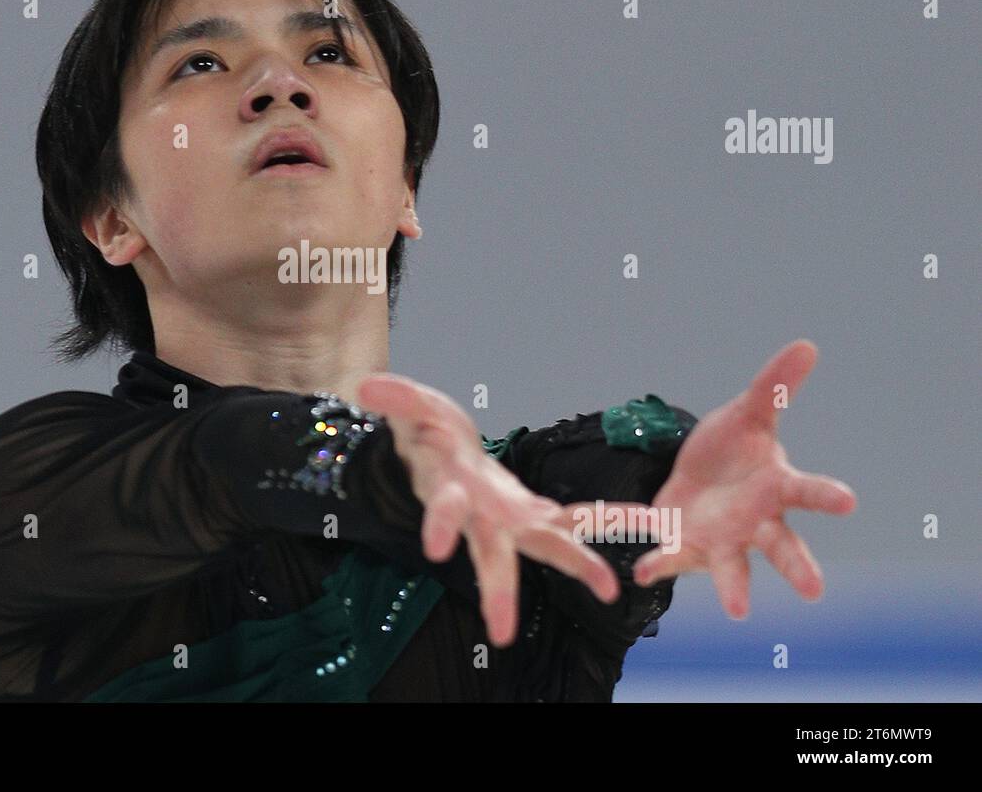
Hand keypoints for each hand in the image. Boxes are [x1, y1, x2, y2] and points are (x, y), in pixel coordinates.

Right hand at [355, 372, 640, 648]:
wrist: (447, 455)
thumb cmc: (431, 437)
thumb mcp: (414, 409)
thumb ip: (398, 397)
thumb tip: (367, 384)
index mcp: (452, 490)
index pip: (443, 509)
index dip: (441, 526)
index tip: (436, 550)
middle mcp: (484, 516)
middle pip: (490, 555)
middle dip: (496, 591)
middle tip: (501, 633)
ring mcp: (512, 518)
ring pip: (546, 545)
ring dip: (577, 565)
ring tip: (609, 590)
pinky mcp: (536, 510)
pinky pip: (580, 517)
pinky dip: (612, 519)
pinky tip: (652, 524)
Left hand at [632, 338, 857, 618]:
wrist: (695, 473)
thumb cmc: (734, 447)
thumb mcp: (748, 412)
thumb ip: (774, 386)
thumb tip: (807, 345)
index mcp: (775, 488)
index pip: (807, 490)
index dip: (827, 495)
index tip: (849, 500)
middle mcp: (754, 522)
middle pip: (781, 546)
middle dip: (797, 567)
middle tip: (815, 590)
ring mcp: (720, 539)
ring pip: (729, 566)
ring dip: (732, 587)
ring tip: (739, 612)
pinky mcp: (683, 543)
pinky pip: (669, 553)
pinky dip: (656, 562)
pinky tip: (642, 573)